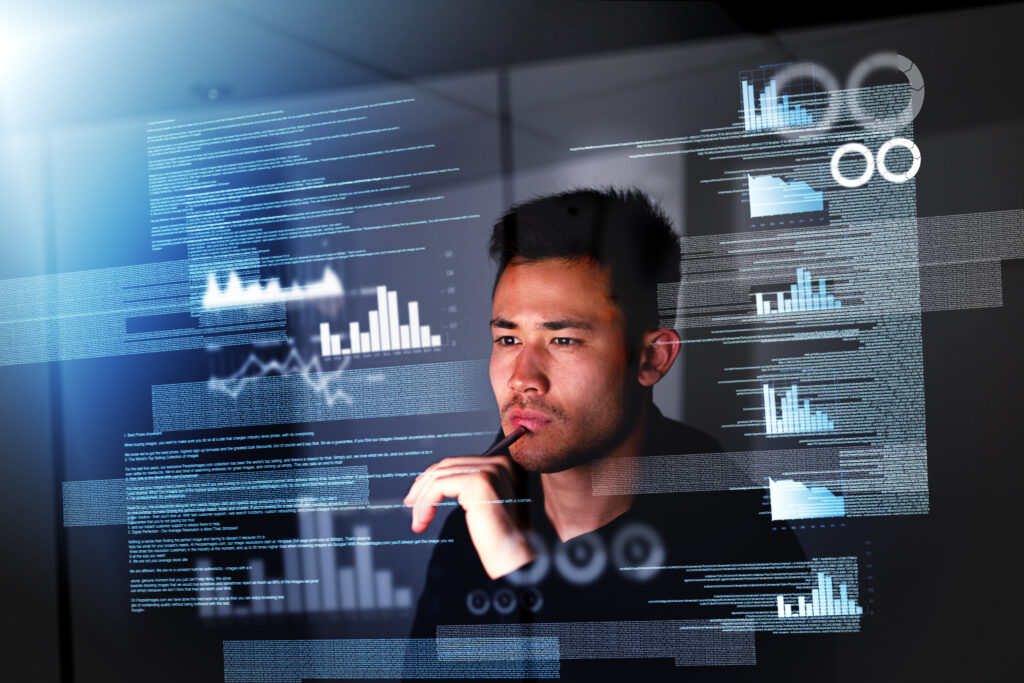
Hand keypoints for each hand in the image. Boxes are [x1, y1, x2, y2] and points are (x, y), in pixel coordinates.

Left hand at [403, 454, 535, 578]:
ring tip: (417, 520)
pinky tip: (423, 521)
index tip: (418, 493)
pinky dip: (426, 503)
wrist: (514, 557)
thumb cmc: (501, 538)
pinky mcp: (479, 481)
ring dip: (422, 499)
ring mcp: (490, 470)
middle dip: (424, 485)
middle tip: (411, 504)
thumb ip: (469, 488)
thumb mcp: (485, 505)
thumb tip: (437, 479)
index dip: (435, 476)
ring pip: (440, 475)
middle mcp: (499, 463)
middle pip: (447, 465)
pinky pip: (439, 485)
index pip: (459, 462)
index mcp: (503, 465)